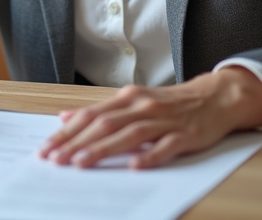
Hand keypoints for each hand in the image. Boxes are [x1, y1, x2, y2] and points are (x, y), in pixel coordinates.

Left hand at [38, 66, 261, 169]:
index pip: (90, 115)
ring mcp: (164, 120)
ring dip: (103, 149)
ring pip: (129, 134)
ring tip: (81, 163)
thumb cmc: (170, 103)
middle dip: (77, 143)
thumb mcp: (133, 101)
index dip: (67, 132)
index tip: (46, 148)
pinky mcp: (186, 135)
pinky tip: (136, 166)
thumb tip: (65, 117)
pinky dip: (150, 155)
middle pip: (104, 124)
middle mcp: (142, 106)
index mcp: (127, 98)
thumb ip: (100, 110)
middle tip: (55, 159)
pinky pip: (166, 146)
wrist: (215, 97)